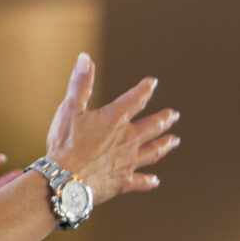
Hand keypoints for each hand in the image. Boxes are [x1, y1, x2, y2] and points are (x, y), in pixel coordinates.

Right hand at [43, 54, 177, 206]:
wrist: (65, 181)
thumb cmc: (64, 144)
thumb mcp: (69, 109)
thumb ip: (80, 84)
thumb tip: (85, 58)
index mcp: (115, 119)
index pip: (136, 99)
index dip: (145, 89)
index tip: (152, 82)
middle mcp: (127, 139)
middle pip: (152, 126)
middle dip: (164, 119)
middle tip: (174, 115)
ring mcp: (127, 162)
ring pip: (153, 152)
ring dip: (164, 145)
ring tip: (174, 140)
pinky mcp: (123, 182)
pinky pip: (140, 182)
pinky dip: (148, 181)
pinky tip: (155, 181)